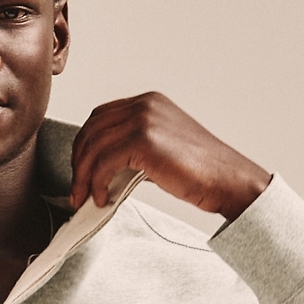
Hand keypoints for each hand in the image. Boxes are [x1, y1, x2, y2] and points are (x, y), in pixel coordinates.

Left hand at [70, 92, 269, 220]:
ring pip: (94, 146)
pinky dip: (97, 183)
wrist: (226, 179)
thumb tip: (103, 171)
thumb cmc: (199, 173)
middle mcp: (144, 104)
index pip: (101, 118)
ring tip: (86, 199)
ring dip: (84, 177)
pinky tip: (102, 199)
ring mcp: (144, 118)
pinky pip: (104, 161)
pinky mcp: (144, 139)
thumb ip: (133, 151)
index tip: (82, 173)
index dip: (85, 146)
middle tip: (77, 191)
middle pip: (92, 129)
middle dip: (79, 162)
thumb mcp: (160, 152)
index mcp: (148, 103)